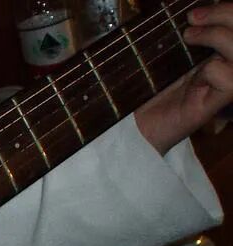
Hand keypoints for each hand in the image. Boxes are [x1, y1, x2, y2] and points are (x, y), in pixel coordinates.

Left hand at [136, 4, 232, 153]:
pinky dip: (213, 70)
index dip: (226, 10)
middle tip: (192, 17)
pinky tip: (195, 75)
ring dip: (220, 36)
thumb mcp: (163, 53)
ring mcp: (222, 85)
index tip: (194, 8)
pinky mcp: (213, 104)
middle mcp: (224, 65)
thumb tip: (190, 8)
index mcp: (216, 50)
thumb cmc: (143, 88)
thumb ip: (182, 33)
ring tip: (189, 36)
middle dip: (226, 14)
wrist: (130, 125)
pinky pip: (230, 80)